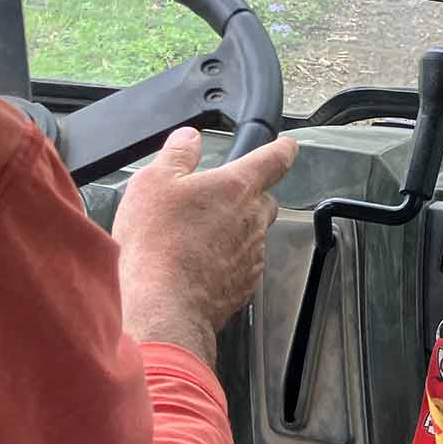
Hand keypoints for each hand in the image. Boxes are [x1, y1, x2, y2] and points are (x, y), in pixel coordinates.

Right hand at [114, 129, 298, 369]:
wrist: (163, 305)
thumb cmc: (158, 242)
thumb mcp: (154, 182)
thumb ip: (177, 154)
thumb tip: (190, 138)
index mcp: (237, 187)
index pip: (274, 159)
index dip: (282, 149)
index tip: (287, 146)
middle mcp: (253, 220)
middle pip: (265, 201)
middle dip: (249, 197)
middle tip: (218, 201)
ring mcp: (251, 256)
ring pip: (253, 235)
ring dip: (234, 232)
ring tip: (196, 238)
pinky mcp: (243, 287)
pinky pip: (242, 266)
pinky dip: (226, 263)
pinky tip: (198, 266)